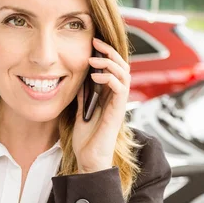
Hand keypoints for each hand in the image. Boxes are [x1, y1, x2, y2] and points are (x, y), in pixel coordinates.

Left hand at [72, 37, 130, 172]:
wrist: (89, 160)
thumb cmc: (86, 141)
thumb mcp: (80, 112)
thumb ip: (83, 96)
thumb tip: (79, 80)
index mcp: (108, 97)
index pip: (113, 68)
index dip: (106, 54)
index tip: (92, 43)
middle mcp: (116, 99)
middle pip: (122, 67)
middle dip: (110, 52)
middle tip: (96, 42)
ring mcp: (118, 105)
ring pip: (124, 74)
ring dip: (109, 63)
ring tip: (93, 59)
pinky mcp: (117, 112)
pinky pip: (121, 88)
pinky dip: (110, 78)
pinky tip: (96, 76)